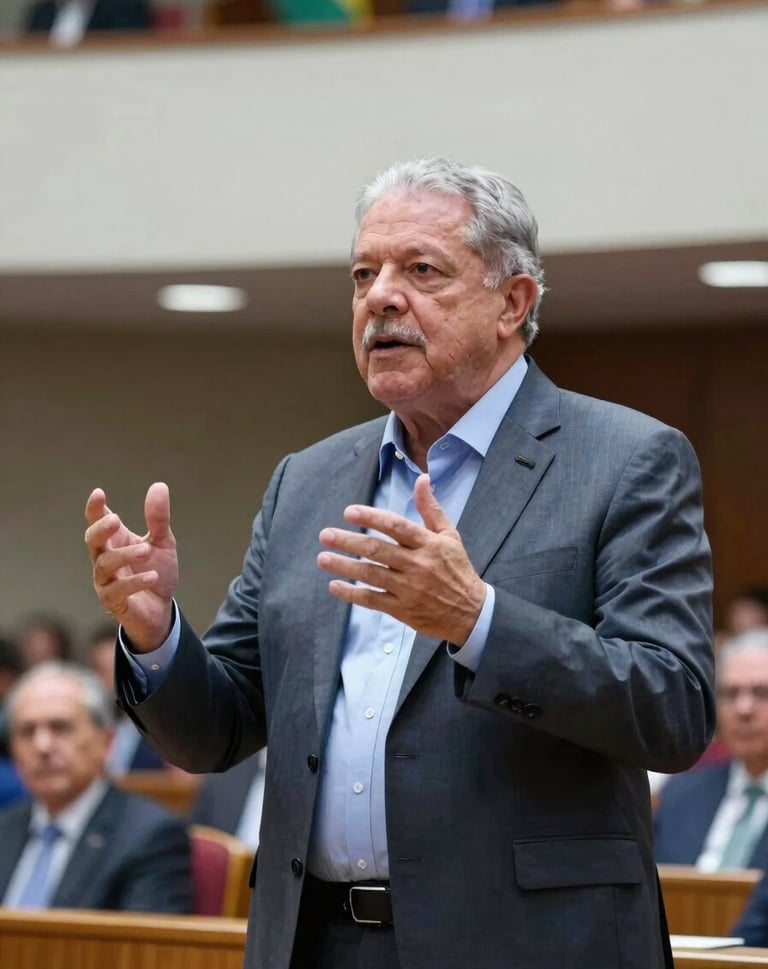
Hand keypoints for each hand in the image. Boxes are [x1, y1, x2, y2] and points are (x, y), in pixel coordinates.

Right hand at [84, 482, 177, 651]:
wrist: (161, 609)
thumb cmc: (156, 571)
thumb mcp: (162, 542)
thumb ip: (158, 518)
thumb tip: (159, 485)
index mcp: (115, 541)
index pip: (98, 521)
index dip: (95, 508)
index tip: (98, 493)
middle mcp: (104, 559)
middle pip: (92, 540)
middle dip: (100, 530)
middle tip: (116, 520)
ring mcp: (106, 580)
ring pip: (105, 564)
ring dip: (125, 555)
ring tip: (146, 550)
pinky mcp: (113, 601)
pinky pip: (118, 590)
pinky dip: (135, 582)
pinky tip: (152, 576)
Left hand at [317, 473, 485, 644]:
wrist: (471, 612)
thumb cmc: (457, 569)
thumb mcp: (449, 536)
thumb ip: (431, 508)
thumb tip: (422, 479)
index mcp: (428, 544)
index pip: (396, 526)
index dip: (372, 517)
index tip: (349, 512)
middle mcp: (417, 565)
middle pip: (377, 550)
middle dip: (349, 541)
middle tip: (326, 535)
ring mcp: (408, 589)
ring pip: (371, 574)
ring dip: (344, 566)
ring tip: (322, 558)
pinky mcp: (402, 609)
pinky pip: (372, 600)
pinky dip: (352, 593)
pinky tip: (334, 585)